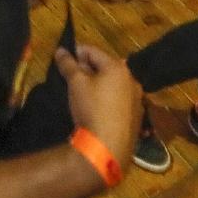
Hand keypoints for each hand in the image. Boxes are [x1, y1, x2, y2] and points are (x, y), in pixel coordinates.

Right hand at [57, 42, 139, 159]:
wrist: (108, 147)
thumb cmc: (91, 108)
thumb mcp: (75, 83)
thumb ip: (68, 64)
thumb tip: (61, 50)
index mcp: (118, 67)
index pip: (93, 51)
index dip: (76, 53)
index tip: (64, 62)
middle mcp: (132, 80)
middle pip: (105, 67)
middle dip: (88, 70)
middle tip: (72, 79)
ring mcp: (137, 100)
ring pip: (114, 85)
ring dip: (99, 85)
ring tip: (83, 95)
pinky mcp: (136, 117)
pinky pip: (119, 101)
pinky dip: (108, 100)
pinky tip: (97, 110)